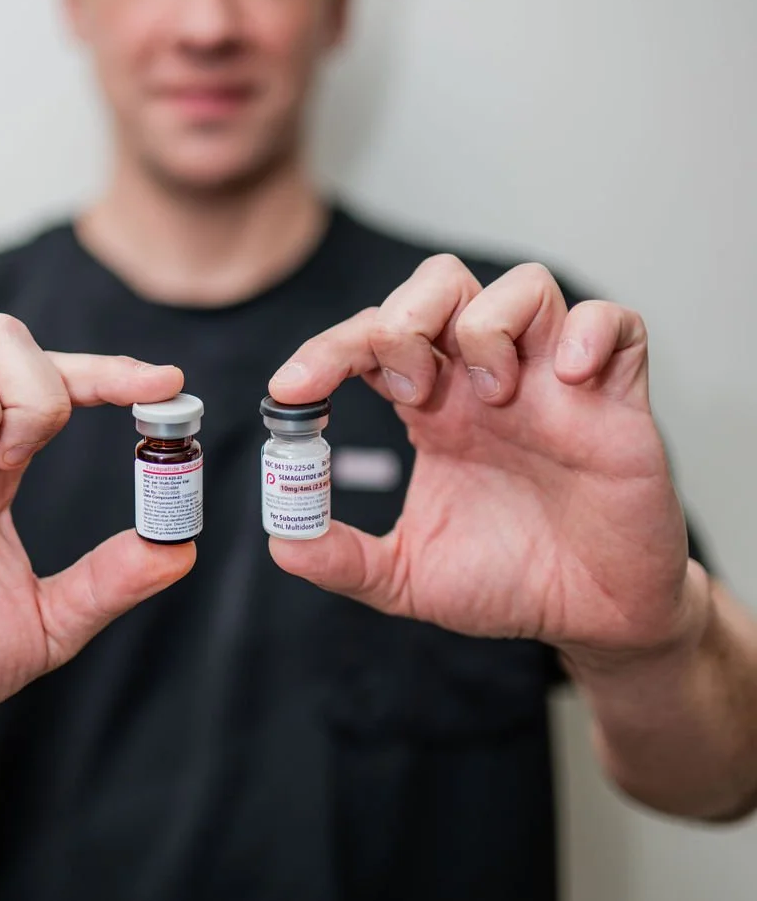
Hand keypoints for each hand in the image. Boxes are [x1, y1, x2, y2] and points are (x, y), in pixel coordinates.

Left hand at [267, 256, 698, 658]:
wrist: (594, 617)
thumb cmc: (510, 582)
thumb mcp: (408, 578)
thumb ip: (344, 559)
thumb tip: (283, 542)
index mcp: (435, 406)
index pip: (373, 337)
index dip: (327, 349)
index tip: (290, 390)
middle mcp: (489, 378)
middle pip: (439, 283)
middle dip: (404, 318)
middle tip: (408, 394)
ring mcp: (554, 380)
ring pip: (523, 285)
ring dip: (489, 325)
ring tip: (493, 395)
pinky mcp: (618, 396)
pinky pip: (615, 323)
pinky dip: (588, 333)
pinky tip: (567, 381)